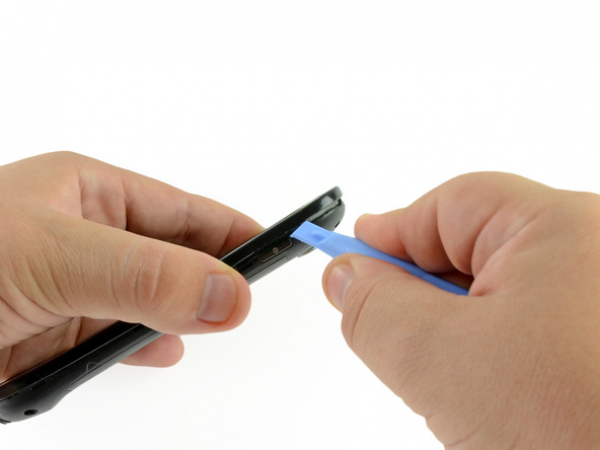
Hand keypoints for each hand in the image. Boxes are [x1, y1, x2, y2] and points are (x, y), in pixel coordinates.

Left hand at [0, 152, 261, 381]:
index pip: (181, 210)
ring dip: (179, 314)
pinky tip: (165, 348)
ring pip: (150, 300)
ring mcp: (72, 287)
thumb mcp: (55, 256)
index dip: (229, 229)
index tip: (274, 249)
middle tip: (247, 298)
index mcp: (87, 193)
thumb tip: (226, 293)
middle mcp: (85, 238)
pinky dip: (144, 346)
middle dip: (211, 276)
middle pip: (172, 256)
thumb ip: (144, 275)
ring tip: (214, 323)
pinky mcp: (56, 335)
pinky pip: (117, 340)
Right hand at [323, 173, 599, 447]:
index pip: (448, 207)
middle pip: (472, 251)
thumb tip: (345, 277)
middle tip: (394, 336)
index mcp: (561, 227)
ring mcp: (596, 302)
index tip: (346, 261)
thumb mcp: (441, 360)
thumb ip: (375, 308)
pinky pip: (528, 331)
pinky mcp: (594, 344)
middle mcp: (591, 255)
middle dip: (424, 295)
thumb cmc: (579, 427)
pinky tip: (497, 399)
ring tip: (462, 389)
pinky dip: (495, 358)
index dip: (388, 234)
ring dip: (460, 336)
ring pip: (497, 300)